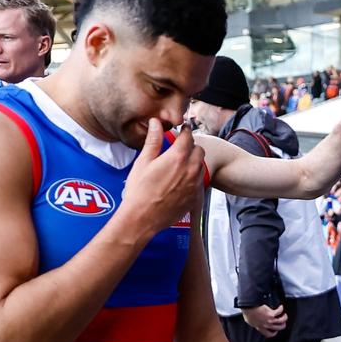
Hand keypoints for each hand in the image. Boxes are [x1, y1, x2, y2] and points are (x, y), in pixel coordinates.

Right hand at [120, 119, 203, 235]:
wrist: (142, 218)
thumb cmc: (139, 190)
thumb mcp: (143, 162)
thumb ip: (153, 141)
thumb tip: (156, 122)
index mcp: (177, 157)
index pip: (188, 136)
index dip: (185, 131)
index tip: (183, 129)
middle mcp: (190, 169)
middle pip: (199, 150)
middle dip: (191, 146)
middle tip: (181, 148)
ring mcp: (195, 184)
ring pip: (201, 165)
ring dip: (194, 161)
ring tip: (181, 164)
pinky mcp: (196, 197)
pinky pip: (200, 181)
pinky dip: (194, 177)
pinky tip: (182, 181)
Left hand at [242, 305, 286, 337]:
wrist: (248, 307)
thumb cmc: (248, 312)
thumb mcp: (250, 321)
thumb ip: (255, 323)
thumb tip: (254, 322)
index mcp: (260, 327)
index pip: (269, 334)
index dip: (274, 332)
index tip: (276, 330)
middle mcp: (266, 325)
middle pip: (278, 328)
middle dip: (282, 325)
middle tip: (282, 321)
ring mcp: (269, 320)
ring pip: (281, 321)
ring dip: (284, 317)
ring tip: (284, 315)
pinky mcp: (271, 314)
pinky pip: (279, 312)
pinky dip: (281, 309)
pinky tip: (281, 307)